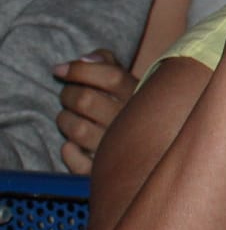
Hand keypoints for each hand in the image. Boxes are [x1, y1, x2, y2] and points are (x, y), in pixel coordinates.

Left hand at [54, 51, 136, 173]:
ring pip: (76, 129)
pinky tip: (74, 144)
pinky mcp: (106, 169)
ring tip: (70, 118)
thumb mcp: (129, 81)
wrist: (161, 152)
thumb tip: (84, 60)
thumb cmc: (135, 109)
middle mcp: (132, 122)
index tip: (59, 70)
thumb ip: (108, 63)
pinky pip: (77, 161)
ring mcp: (120, 148)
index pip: (110, 76)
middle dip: (67, 94)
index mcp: (140, 97)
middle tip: (69, 95)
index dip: (79, 70)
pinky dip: (69, 151)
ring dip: (64, 120)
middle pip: (85, 100)